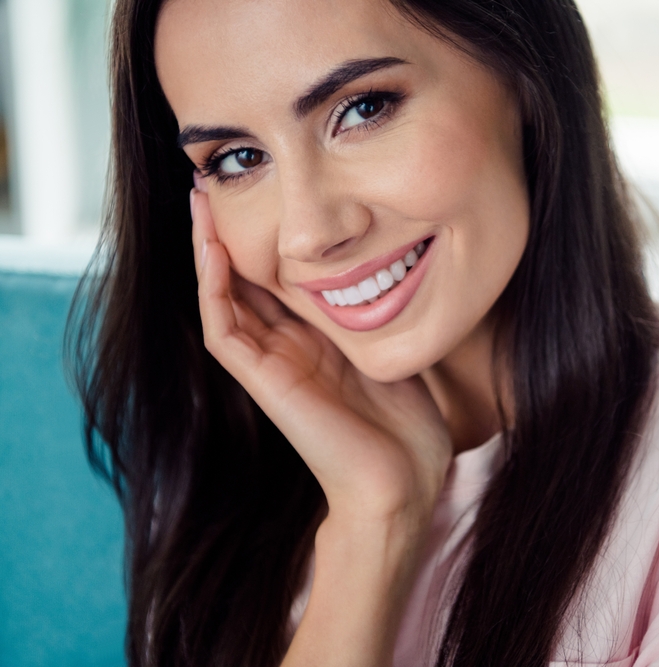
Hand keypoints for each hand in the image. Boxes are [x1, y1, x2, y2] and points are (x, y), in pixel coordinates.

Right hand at [190, 187, 451, 665]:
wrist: (402, 484)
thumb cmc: (408, 428)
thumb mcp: (395, 351)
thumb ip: (381, 316)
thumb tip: (395, 266)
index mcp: (316, 342)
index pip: (279, 279)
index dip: (267, 236)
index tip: (267, 187)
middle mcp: (287, 348)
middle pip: (244, 280)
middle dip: (230, 230)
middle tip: (217, 176)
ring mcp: (271, 365)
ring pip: (224, 297)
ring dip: (208, 248)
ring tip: (200, 196)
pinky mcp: (263, 382)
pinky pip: (223, 328)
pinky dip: (213, 287)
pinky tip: (210, 245)